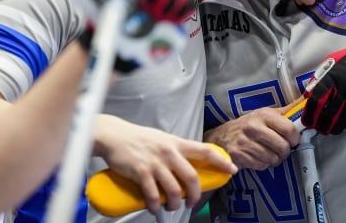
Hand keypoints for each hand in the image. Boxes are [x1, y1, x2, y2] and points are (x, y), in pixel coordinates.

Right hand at [95, 116, 237, 213]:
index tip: (232, 170)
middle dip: (195, 195)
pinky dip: (155, 206)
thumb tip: (187, 166)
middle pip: (192, 177)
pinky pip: (153, 195)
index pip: (205, 150)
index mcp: (176, 143)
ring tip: (170, 207)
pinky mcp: (141, 172)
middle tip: (192, 202)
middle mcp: (169, 152)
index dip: (221, 161)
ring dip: (174, 204)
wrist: (114, 135)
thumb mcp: (162, 139)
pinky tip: (154, 209)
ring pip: (174, 190)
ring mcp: (155, 163)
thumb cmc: (138, 139)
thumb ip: (175, 151)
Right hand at [204, 105, 299, 169]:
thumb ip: (288, 110)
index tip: (292, 140)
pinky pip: (261, 165)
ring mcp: (245, 141)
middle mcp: (254, 127)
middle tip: (279, 148)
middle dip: (284, 151)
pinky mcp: (239, 155)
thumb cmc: (249, 125)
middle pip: (282, 147)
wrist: (222, 136)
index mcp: (263, 114)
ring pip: (273, 158)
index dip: (295, 138)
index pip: (289, 129)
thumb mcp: (266, 114)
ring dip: (273, 159)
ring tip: (267, 152)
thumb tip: (307, 98)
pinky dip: (262, 164)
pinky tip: (257, 157)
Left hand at [301, 36, 345, 134]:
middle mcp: (345, 90)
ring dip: (333, 128)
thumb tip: (308, 94)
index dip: (310, 113)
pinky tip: (344, 125)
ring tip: (328, 130)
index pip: (317, 99)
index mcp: (333, 77)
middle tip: (317, 128)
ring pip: (342, 120)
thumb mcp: (334, 64)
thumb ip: (321, 78)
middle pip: (329, 113)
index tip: (307, 121)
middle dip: (321, 124)